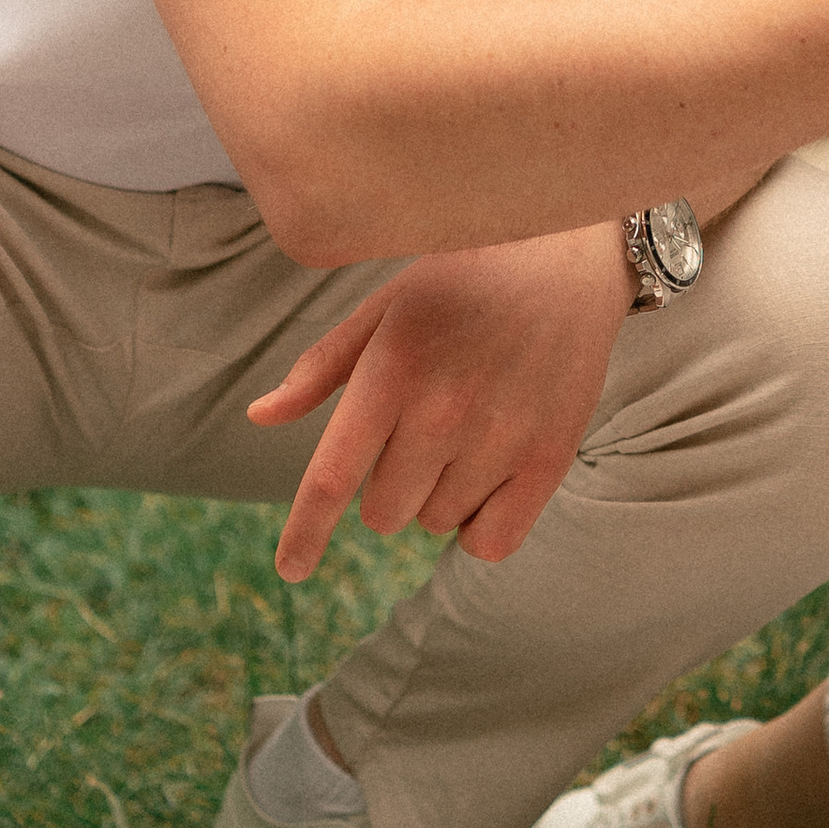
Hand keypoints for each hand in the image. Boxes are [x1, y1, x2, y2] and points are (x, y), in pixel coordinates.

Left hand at [249, 222, 632, 578]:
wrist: (570, 258)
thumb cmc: (463, 279)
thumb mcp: (386, 307)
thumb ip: (322, 366)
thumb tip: (259, 416)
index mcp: (391, 371)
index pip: (332, 478)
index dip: (304, 534)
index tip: (290, 569)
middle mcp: (442, 411)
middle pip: (383, 513)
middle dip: (388, 484)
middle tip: (421, 429)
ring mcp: (499, 438)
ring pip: (434, 523)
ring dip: (437, 495)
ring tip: (467, 433)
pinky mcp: (549, 458)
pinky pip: (490, 542)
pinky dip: (479, 525)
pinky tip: (487, 480)